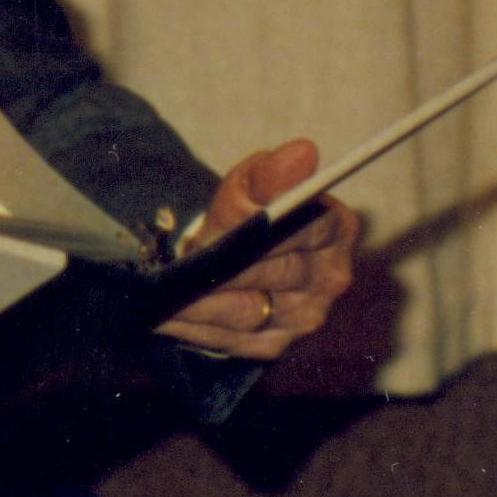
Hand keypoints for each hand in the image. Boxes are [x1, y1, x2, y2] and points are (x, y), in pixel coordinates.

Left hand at [158, 139, 359, 358]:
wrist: (237, 253)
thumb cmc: (249, 212)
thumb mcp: (252, 184)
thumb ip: (269, 175)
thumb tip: (302, 152)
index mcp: (335, 229)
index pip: (302, 229)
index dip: (261, 229)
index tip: (225, 231)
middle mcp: (329, 279)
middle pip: (271, 274)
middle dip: (224, 270)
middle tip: (180, 271)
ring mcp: (304, 317)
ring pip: (246, 312)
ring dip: (199, 306)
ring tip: (161, 297)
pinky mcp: (275, 344)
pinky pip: (230, 340)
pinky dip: (195, 329)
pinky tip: (166, 318)